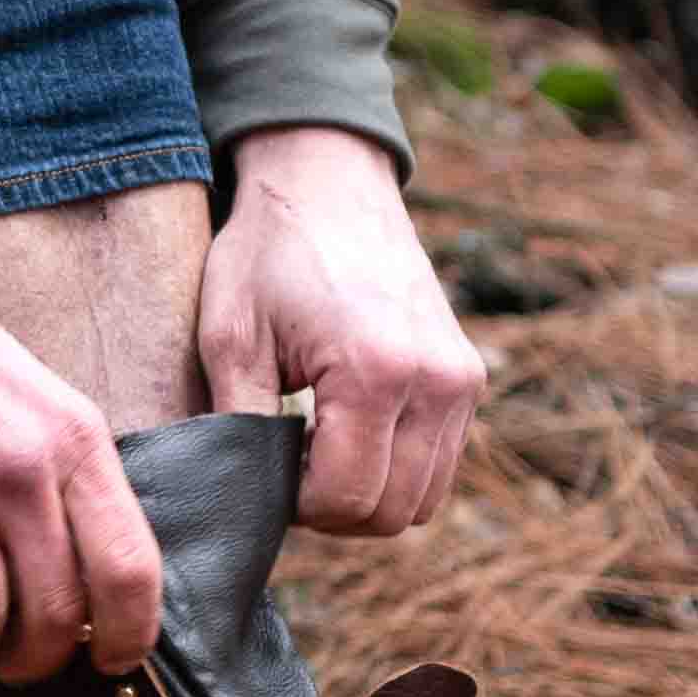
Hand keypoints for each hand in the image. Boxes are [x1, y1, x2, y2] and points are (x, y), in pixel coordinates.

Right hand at [0, 208, 164, 683]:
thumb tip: (86, 593)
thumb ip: (69, 483)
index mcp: (76, 438)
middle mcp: (19, 462)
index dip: (130, 637)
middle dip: (34, 661)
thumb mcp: (42, 401)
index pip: (130, 569)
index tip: (112, 661)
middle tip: (13, 662)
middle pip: (54, 612)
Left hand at [199, 125, 483, 533]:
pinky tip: (346, 432)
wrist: (327, 183)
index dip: (296, 506)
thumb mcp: (229, 337)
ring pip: (423, 499)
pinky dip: (396, 469)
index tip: (263, 468)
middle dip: (332, 508)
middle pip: (392, 513)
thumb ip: (239, 427)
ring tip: (313, 447)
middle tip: (285, 465)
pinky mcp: (468, 377)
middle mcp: (437, 382)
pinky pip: (440, 463)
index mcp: (376, 373)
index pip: (347, 499)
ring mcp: (461, 380)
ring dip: (367, 494)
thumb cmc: (267, 253)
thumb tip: (241, 500)